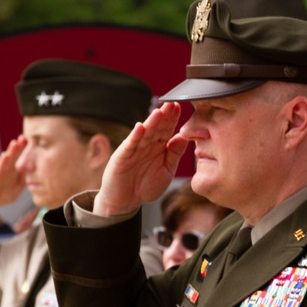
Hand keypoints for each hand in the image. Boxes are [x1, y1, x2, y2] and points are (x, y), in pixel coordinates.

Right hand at [0, 136, 27, 209]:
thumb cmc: (4, 194)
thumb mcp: (18, 187)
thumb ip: (25, 180)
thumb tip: (37, 174)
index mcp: (14, 171)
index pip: (21, 159)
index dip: (26, 151)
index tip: (34, 142)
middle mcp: (7, 169)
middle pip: (14, 156)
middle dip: (20, 147)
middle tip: (25, 137)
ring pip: (7, 160)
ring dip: (11, 151)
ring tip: (16, 143)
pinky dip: (2, 162)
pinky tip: (6, 156)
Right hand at [94, 102, 187, 216]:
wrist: (125, 202)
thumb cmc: (146, 187)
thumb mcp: (166, 171)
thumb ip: (174, 155)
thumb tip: (183, 137)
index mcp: (159, 148)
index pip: (167, 130)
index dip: (173, 119)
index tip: (180, 107)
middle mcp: (147, 146)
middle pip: (157, 128)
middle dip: (164, 116)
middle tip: (172, 103)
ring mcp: (134, 150)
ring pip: (144, 134)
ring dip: (151, 123)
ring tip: (159, 112)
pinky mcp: (122, 157)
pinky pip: (130, 145)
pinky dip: (135, 136)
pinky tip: (140, 127)